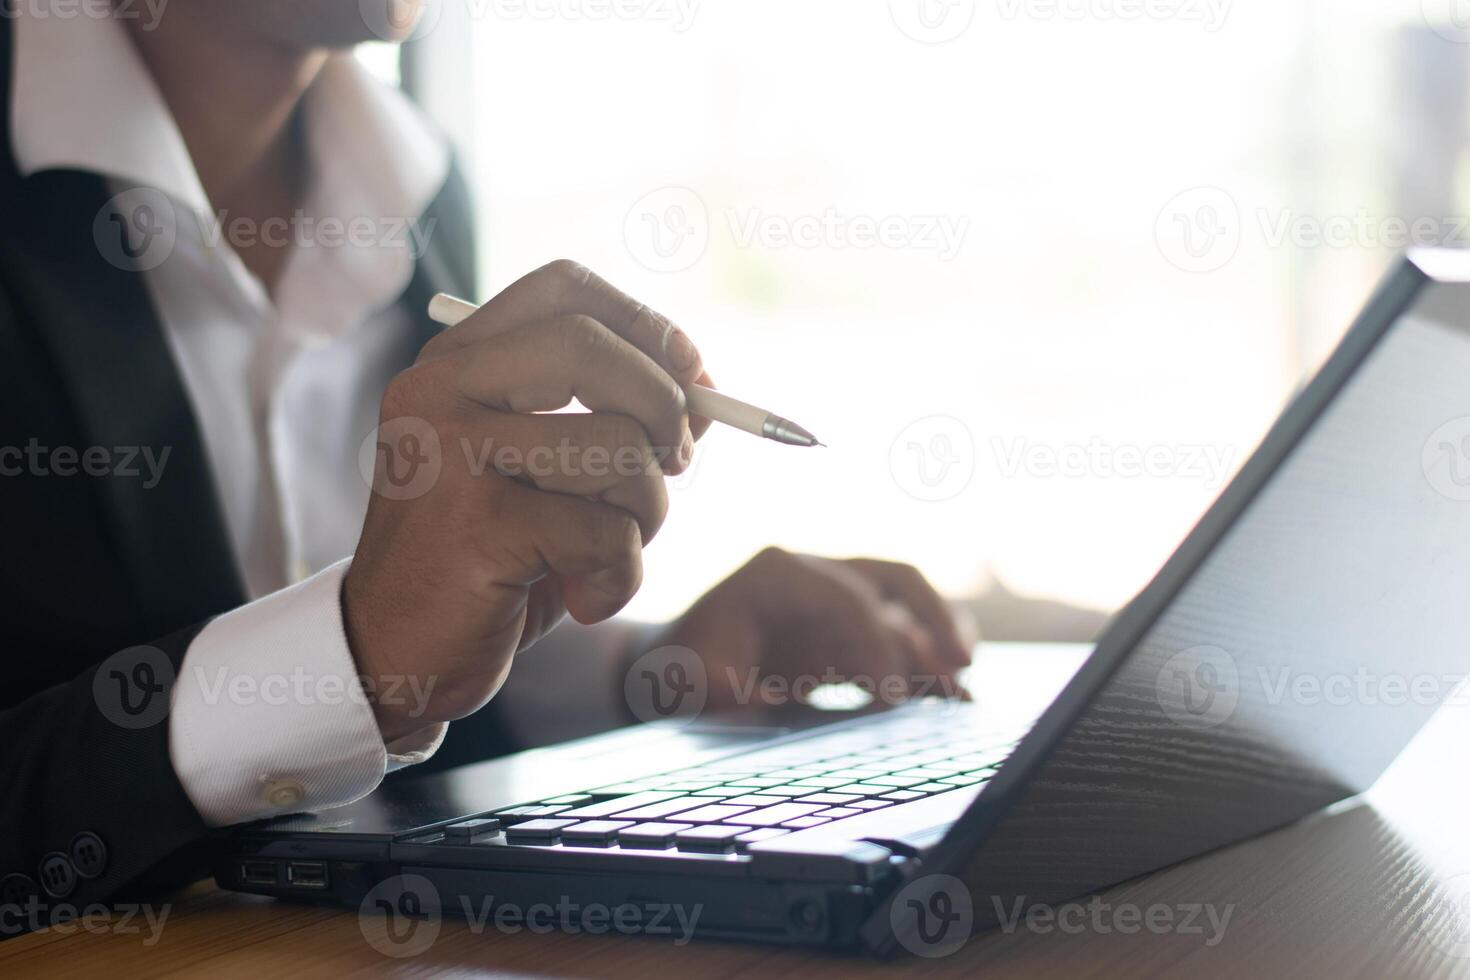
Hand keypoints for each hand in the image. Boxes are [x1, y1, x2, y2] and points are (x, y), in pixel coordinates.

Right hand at [344, 260, 712, 741]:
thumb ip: (613, 420)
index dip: (645, 323)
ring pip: (619, 449)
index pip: (564, 288)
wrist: (390, 653)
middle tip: (671, 469)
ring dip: (646, 516)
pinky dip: (620, 577)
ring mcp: (454, 452)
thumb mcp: (546, 475)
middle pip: (593, 349)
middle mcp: (444, 390)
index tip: (691, 373)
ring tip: (606, 554)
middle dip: (664, 410)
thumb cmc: (485, 560)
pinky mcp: (478, 524)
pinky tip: (585, 599)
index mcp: (456, 363)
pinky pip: (606, 531)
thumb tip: (705, 395)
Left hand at [648, 548, 975, 712]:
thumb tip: (760, 698)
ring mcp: (835, 601)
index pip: (846, 598)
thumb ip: (718, 687)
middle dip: (931, 617)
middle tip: (959, 665)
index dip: (876, 643)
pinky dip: (927, 662)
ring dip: (940, 636)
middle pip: (890, 579)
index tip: (893, 695)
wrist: (672, 669)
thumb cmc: (680, 671)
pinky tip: (952, 696)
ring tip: (963, 684)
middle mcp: (814, 575)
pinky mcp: (846, 633)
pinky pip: (899, 637)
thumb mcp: (684, 680)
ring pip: (905, 603)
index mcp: (776, 573)